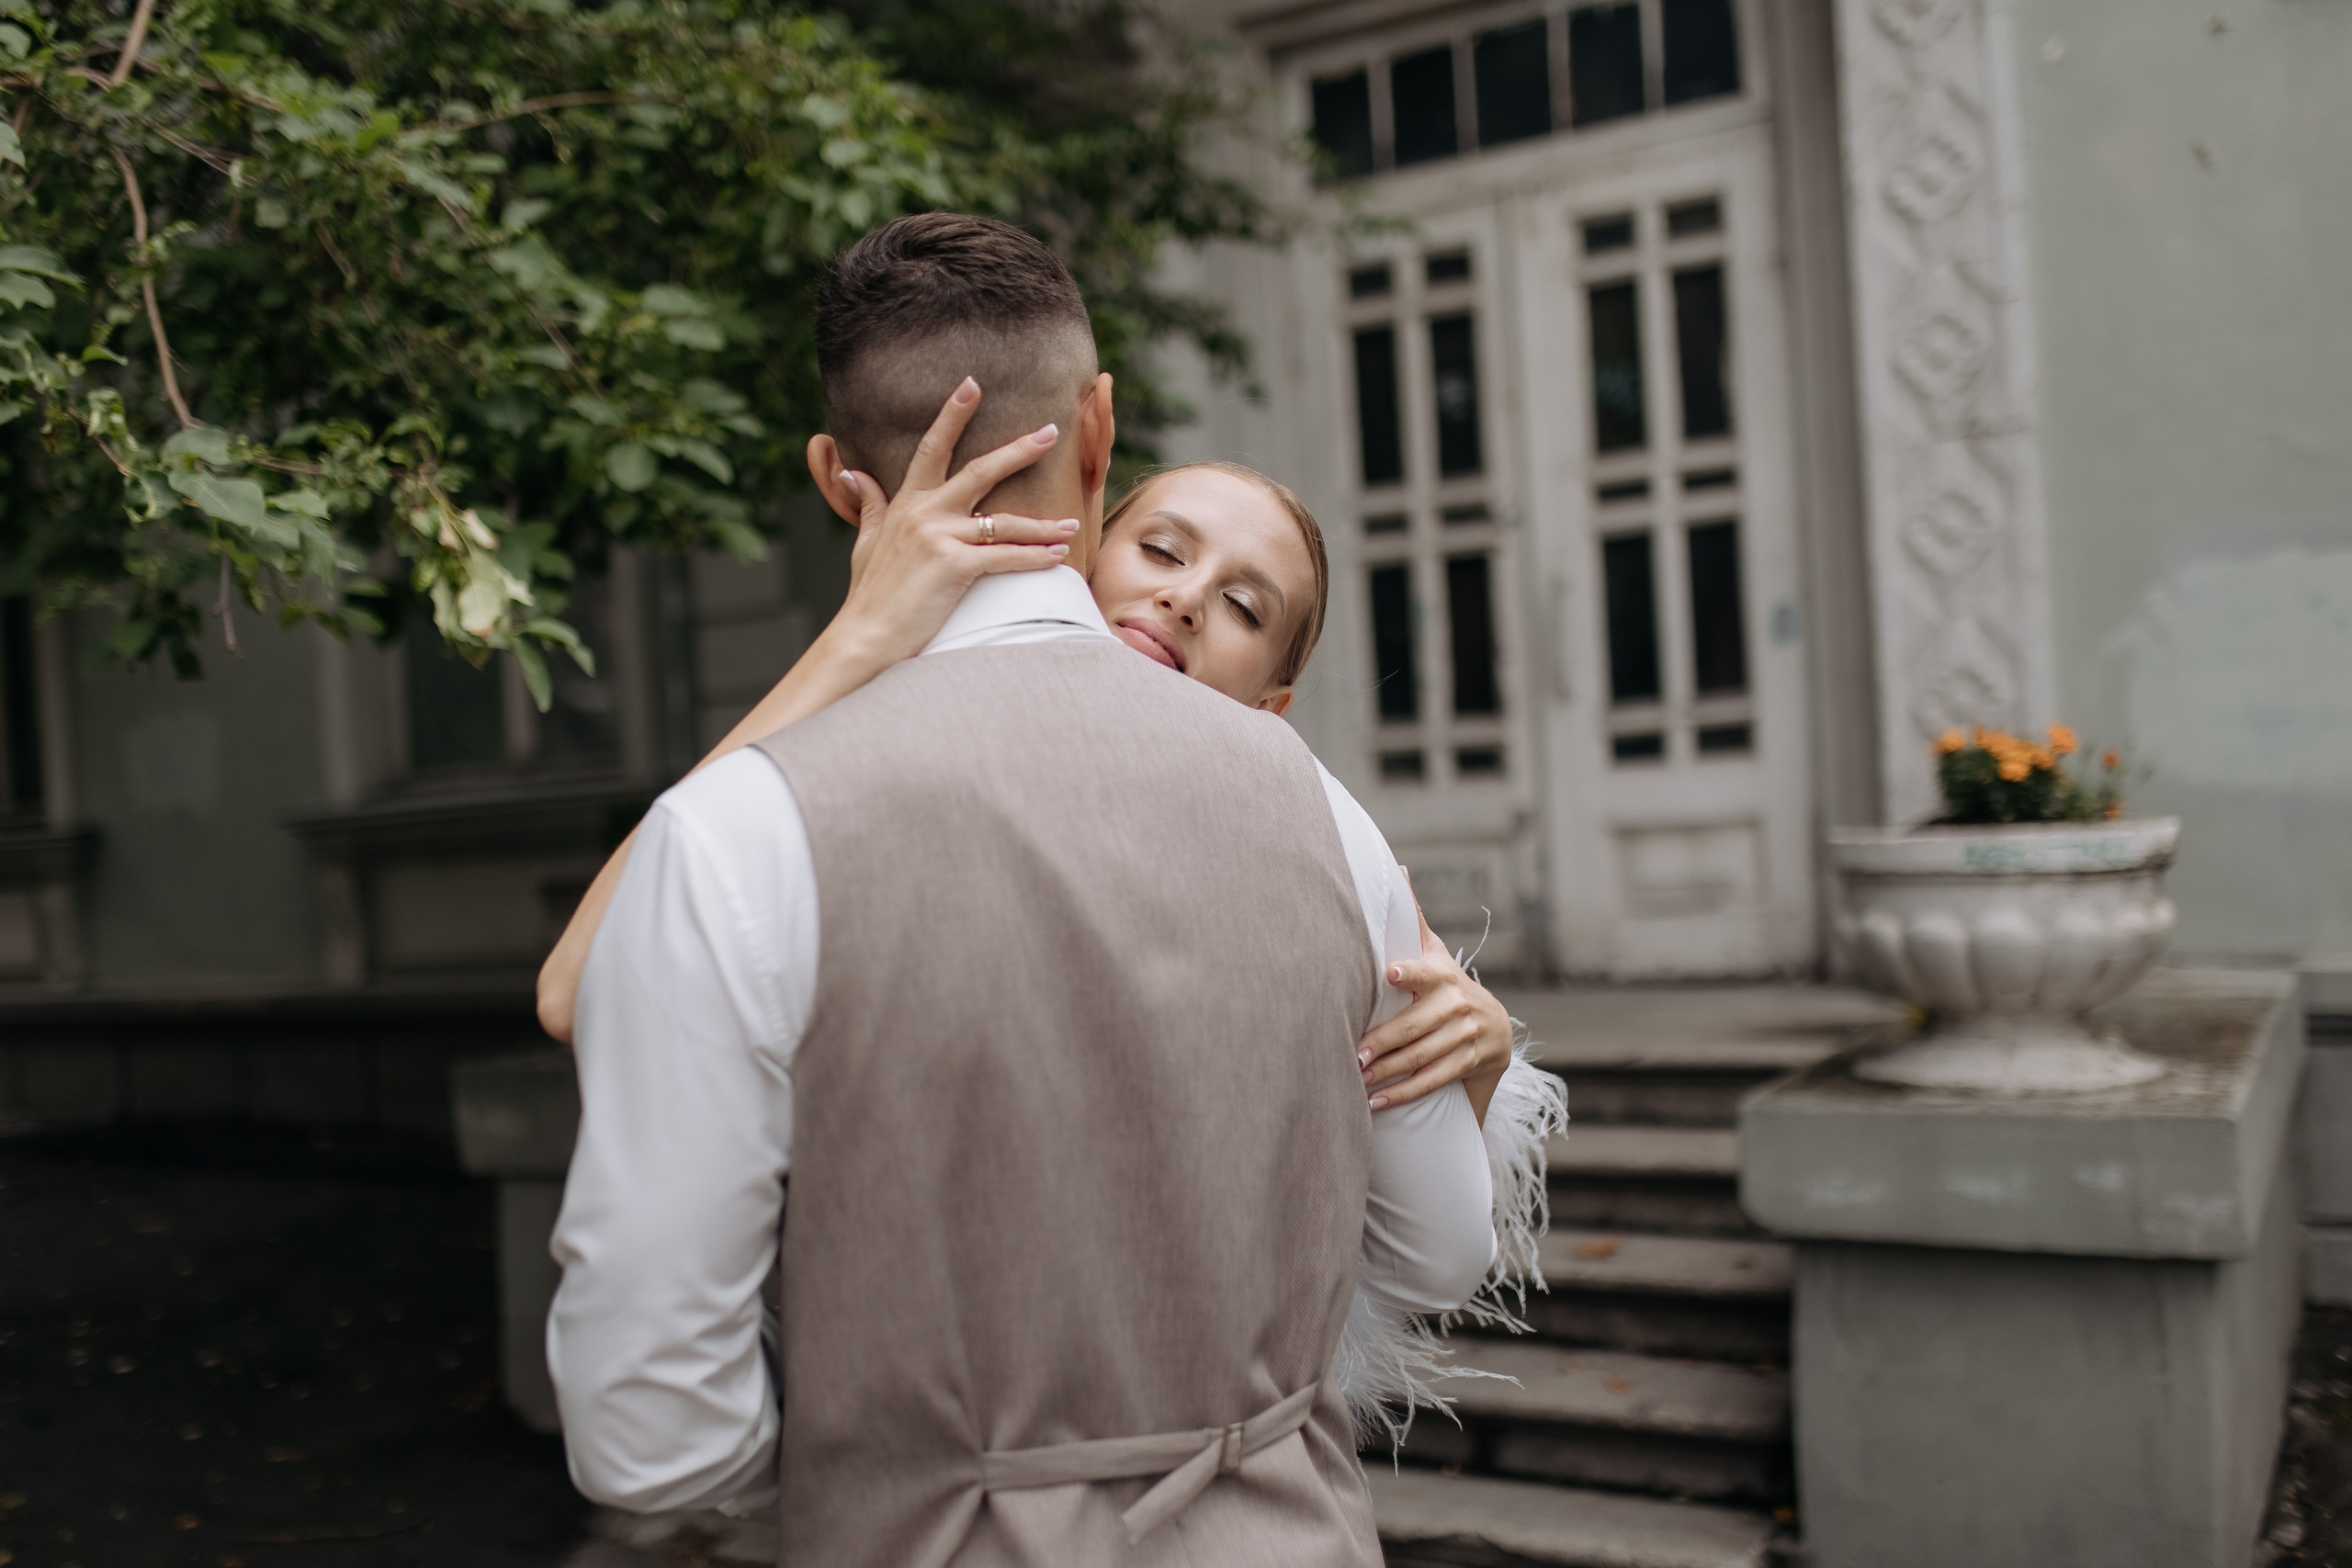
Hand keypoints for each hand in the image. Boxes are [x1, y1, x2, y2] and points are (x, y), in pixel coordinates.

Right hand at [825, 377, 1079, 669]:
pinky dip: (1035, 557)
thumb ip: (871, 506)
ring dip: (1044, 524)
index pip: (932, 449)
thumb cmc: (870, 593)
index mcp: (907, 503)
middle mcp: (924, 513)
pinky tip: (1058, 556)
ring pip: (1005, 521)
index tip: (972, 386)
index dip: (952, 415)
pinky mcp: (955, 567)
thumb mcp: (867, 541)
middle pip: (980, 471)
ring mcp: (940, 538)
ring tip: (1072, 524)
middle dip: (1019, 450)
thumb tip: (856, 474)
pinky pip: (1006, 557)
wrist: (867, 635)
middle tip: (1050, 432)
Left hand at [1358, 887, 1512, 1117]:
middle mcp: (1458, 1004)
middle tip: (1352, 1055)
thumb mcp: (1435, 953)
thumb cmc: (1446, 988)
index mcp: (1443, 975)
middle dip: (1381, 1043)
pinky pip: (1434, 1080)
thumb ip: (1414, 919)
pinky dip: (1403, 1093)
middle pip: (1414, 1026)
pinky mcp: (1472, 1062)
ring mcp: (1468, 1035)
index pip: (1425, 971)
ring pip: (1422, 1056)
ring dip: (1388, 1073)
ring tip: (1357, 1081)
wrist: (1494, 1031)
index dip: (1410, 971)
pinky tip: (1376, 1102)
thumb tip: (1397, 867)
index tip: (1391, 973)